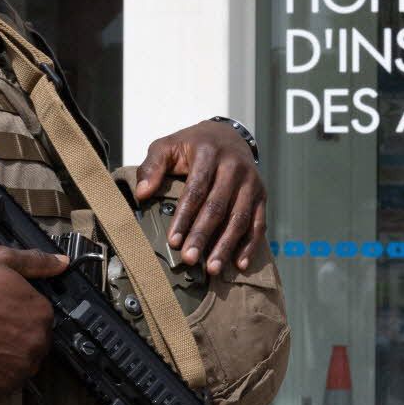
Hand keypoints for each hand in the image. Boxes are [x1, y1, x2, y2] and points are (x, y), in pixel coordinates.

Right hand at [0, 247, 68, 398]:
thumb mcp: (0, 260)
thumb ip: (35, 262)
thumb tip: (61, 262)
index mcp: (41, 313)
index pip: (41, 321)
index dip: (19, 319)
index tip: (2, 317)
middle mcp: (37, 342)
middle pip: (32, 346)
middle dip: (14, 341)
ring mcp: (20, 367)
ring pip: (20, 367)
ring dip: (5, 361)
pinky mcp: (1, 387)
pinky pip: (2, 387)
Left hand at [135, 120, 265, 274]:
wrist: (228, 136)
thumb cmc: (192, 146)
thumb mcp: (168, 146)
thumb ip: (153, 166)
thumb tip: (141, 193)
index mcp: (209, 153)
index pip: (196, 189)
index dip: (184, 217)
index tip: (173, 241)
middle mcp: (234, 167)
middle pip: (218, 207)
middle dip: (202, 235)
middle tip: (189, 259)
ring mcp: (251, 182)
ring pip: (239, 218)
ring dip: (226, 246)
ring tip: (213, 269)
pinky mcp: (261, 195)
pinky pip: (258, 223)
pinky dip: (250, 245)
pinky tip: (239, 264)